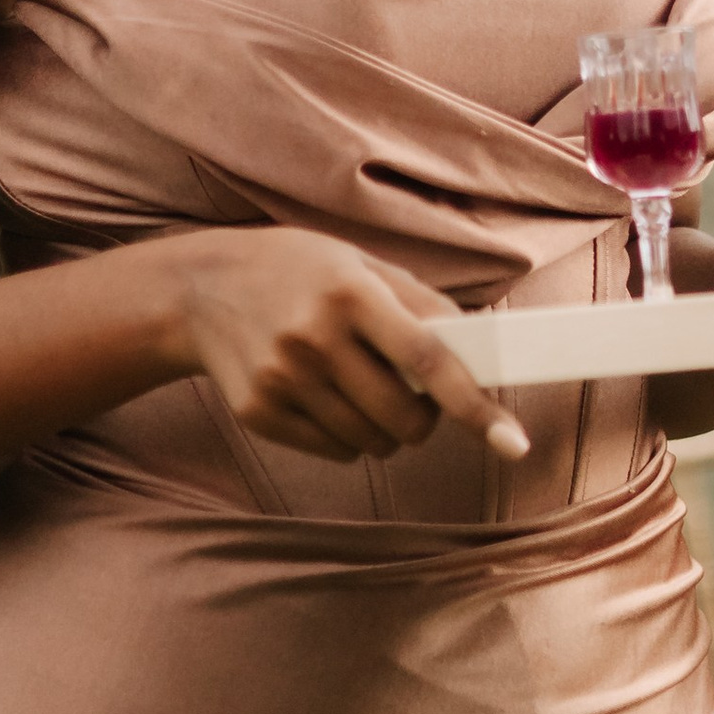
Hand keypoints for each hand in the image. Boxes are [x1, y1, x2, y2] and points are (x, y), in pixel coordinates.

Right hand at [171, 228, 529, 467]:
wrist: (200, 289)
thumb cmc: (297, 270)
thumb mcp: (358, 263)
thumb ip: (420, 305)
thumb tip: (482, 350)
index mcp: (349, 291)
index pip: (428, 358)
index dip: (475, 404)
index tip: (512, 441)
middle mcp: (314, 337)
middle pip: (404, 417)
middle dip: (424, 419)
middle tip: (413, 394)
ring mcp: (282, 379)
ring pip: (372, 442)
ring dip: (385, 428)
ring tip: (359, 386)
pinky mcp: (259, 412)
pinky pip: (336, 450)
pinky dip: (347, 435)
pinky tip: (322, 395)